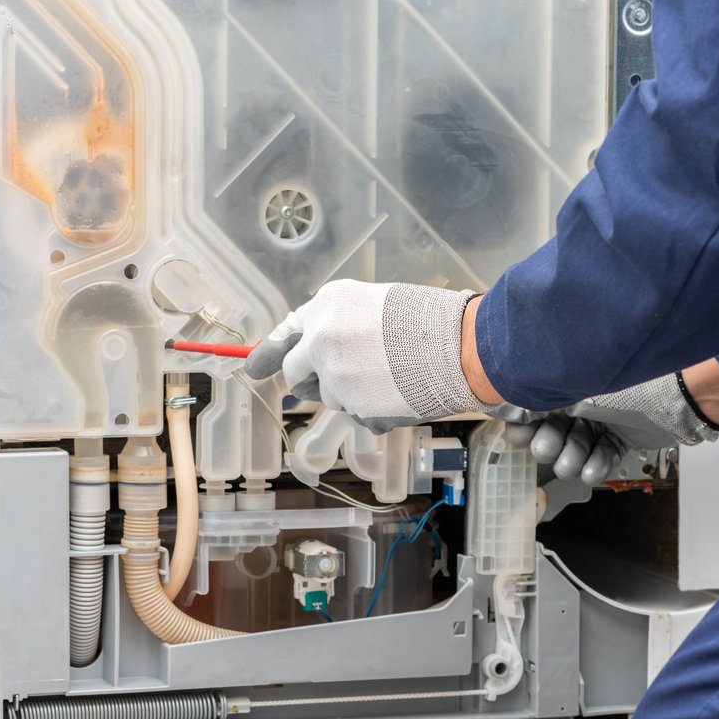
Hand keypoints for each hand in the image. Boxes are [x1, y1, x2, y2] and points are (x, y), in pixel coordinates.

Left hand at [246, 281, 485, 432]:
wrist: (462, 346)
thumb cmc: (430, 319)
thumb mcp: (376, 303)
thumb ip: (337, 324)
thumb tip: (304, 352)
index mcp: (327, 305)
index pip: (286, 333)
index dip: (273, 352)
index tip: (255, 366)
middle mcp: (320, 339)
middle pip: (296, 373)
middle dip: (311, 379)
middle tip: (340, 378)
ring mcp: (334, 376)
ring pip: (329, 397)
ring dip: (350, 393)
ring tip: (390, 375)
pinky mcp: (353, 407)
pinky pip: (355, 414)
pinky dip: (372, 409)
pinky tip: (400, 391)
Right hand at [505, 373, 718, 485]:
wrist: (679, 392)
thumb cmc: (630, 376)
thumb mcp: (573, 382)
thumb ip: (536, 391)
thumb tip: (504, 401)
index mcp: (564, 377)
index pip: (529, 406)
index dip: (523, 425)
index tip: (524, 433)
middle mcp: (579, 396)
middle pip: (548, 432)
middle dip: (549, 445)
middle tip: (551, 444)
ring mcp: (602, 417)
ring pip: (573, 451)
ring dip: (572, 459)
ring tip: (578, 460)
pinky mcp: (622, 435)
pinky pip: (600, 458)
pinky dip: (596, 465)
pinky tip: (595, 466)